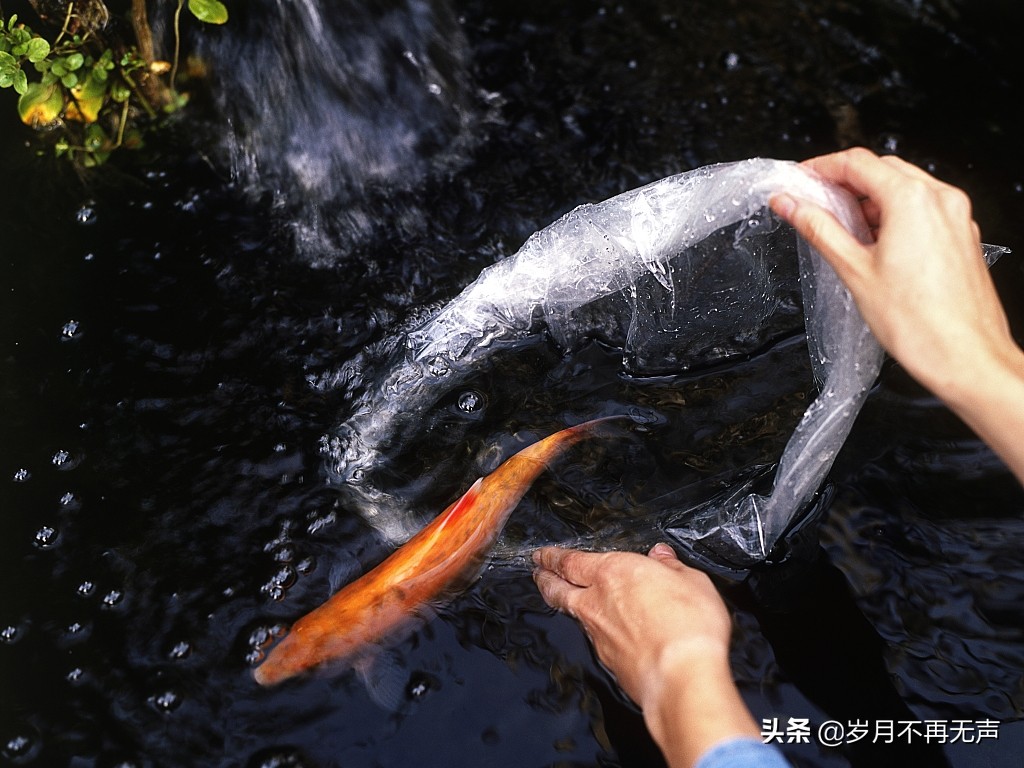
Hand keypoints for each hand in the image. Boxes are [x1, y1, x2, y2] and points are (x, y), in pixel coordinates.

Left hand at [533, 544, 758, 766]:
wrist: (680, 677)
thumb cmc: (689, 625)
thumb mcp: (692, 581)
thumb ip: (672, 567)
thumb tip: (662, 556)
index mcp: (614, 572)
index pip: (571, 560)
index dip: (553, 556)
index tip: (544, 554)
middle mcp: (597, 602)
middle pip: (558, 588)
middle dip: (544, 578)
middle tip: (537, 572)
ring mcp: (599, 634)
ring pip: (571, 613)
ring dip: (562, 603)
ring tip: (559, 597)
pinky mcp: (607, 660)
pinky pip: (592, 638)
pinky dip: (591, 631)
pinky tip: (599, 631)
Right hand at [771, 147, 1011, 391]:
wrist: (966, 357)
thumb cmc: (918, 322)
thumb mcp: (854, 270)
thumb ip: (819, 228)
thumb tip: (789, 204)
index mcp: (913, 200)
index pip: (858, 163)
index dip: (821, 168)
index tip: (799, 180)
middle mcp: (941, 200)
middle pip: (883, 170)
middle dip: (845, 181)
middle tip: (812, 201)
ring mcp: (957, 217)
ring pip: (904, 188)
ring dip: (869, 198)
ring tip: (840, 225)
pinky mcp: (962, 236)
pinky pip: (923, 209)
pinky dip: (893, 214)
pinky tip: (872, 241)